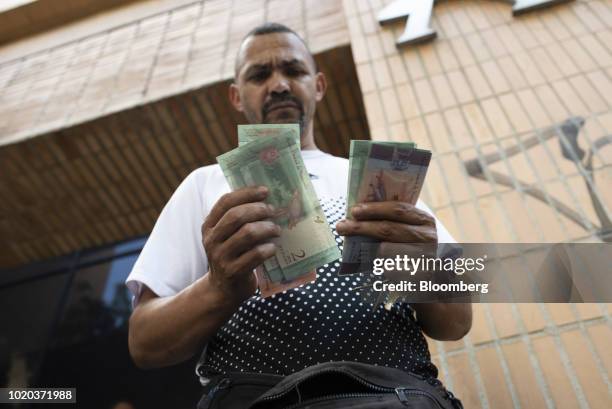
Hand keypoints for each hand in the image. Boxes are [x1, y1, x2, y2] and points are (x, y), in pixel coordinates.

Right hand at [202, 186, 280, 302]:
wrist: (223, 290)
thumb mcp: (227, 237)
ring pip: (247, 233)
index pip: (225, 202)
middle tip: (274, 211)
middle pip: (236, 216)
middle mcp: (212, 240)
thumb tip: (267, 198)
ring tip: (277, 230)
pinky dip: (268, 248)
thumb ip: (238, 220)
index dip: (246, 193)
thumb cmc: (232, 256)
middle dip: (259, 210)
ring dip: (267, 228)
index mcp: (209, 226)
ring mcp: (221, 257)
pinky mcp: (233, 272)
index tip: (265, 191)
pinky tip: (273, 248)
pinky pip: (255, 255)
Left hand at [336, 201, 437, 277]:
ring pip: (385, 250)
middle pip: (388, 229)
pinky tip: (373, 266)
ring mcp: (425, 257)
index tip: (354, 210)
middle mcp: (428, 237)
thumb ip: (390, 221)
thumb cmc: (411, 252)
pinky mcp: (418, 277)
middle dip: (362, 227)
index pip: (398, 209)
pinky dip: (377, 266)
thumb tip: (357, 215)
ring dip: (367, 249)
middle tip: (342, 226)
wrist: (431, 283)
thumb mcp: (407, 233)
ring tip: (357, 247)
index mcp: (425, 220)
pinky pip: (387, 269)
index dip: (375, 209)